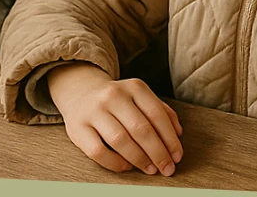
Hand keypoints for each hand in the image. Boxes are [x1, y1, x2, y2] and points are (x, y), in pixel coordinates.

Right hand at [45, 62, 183, 175]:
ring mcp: (94, 111)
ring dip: (139, 159)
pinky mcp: (78, 128)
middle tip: (167, 168)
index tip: (177, 156)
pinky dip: (115, 162)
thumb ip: (160, 111)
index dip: (170, 138)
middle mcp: (114, 96)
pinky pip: (98, 151)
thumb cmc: (118, 100)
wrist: (80, 92)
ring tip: (150, 169)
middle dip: (158, 153)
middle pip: (140, 128)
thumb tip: (178, 133)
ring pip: (120, 140)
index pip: (157, 114)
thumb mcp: (140, 96)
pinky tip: (126, 166)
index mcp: (134, 87)